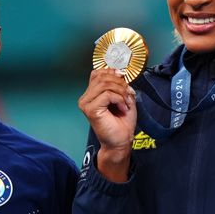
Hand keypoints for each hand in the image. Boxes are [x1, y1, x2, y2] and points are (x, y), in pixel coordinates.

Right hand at [77, 67, 136, 182]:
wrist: (121, 141)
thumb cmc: (122, 123)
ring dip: (121, 92)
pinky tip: (122, 107)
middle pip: (102, 77)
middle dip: (120, 83)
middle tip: (129, 94)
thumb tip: (119, 72)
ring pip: (105, 85)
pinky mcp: (90, 110)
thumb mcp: (123, 97)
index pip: (98, 73)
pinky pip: (107, 95)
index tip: (125, 79)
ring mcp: (86, 103)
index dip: (113, 72)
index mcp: (91, 94)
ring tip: (126, 102)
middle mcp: (85, 98)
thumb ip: (119, 84)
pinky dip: (119, 99)